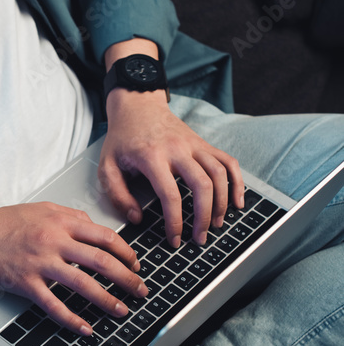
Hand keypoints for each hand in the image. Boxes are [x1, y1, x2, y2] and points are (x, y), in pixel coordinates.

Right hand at [0, 201, 147, 333]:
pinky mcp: (26, 284)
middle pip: (101, 261)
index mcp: (61, 222)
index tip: (136, 265)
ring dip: (107, 300)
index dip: (126, 253)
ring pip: (83, 284)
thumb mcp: (42, 208)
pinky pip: (54, 305)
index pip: (104, 237)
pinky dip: (72, 320)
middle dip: (127, 279)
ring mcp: (40, 264)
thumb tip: (95, 228)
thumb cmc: (5, 222)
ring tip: (122, 310)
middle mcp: (54, 241)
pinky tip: (86, 329)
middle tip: (141, 291)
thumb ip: (71, 217)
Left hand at [100, 89, 244, 245]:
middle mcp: (177, 149)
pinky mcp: (203, 143)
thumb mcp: (107, 166)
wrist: (137, 105)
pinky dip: (238, 182)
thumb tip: (136, 218)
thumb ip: (117, 195)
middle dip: (205, 217)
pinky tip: (238, 201)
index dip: (175, 222)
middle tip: (200, 238)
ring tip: (217, 224)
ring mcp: (194, 145)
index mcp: (152, 157)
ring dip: (222, 203)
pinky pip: (228, 161)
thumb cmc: (122, 138)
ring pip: (219, 174)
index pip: (170, 195)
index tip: (174, 239)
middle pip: (203, 185)